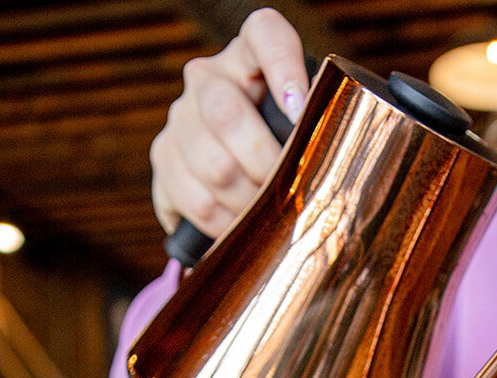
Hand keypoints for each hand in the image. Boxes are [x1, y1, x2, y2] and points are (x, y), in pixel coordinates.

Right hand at [149, 8, 308, 236]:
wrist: (238, 171)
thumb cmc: (287, 143)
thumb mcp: (305, 123)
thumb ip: (319, 123)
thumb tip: (334, 156)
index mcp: (249, 56)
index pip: (265, 33)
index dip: (283, 64)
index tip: (300, 108)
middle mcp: (207, 78)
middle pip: (227, 113)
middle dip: (265, 163)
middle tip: (288, 189)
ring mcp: (180, 116)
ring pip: (213, 165)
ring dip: (248, 200)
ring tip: (267, 213)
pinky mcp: (163, 156)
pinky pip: (195, 198)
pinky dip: (224, 222)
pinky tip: (240, 224)